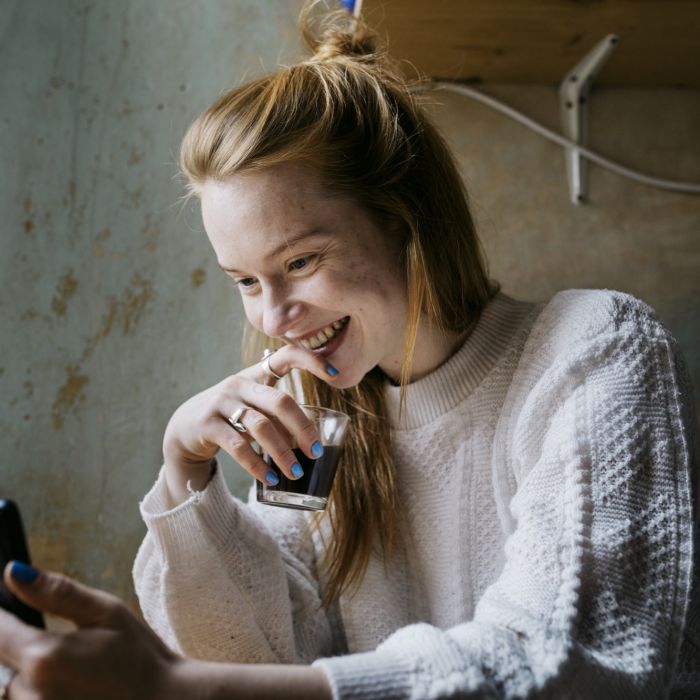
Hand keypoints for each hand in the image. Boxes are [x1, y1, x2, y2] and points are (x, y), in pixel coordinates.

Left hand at [0, 562, 178, 699]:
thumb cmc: (138, 656)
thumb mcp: (106, 612)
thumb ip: (56, 593)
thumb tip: (13, 572)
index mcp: (45, 658)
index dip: (3, 615)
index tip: (11, 608)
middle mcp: (30, 696)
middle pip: (2, 662)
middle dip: (23, 648)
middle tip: (69, 647)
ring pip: (13, 687)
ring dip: (32, 676)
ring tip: (76, 672)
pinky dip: (42, 694)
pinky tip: (75, 689)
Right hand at [162, 345, 338, 502]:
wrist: (183, 427)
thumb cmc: (231, 416)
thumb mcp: (254, 405)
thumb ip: (279, 414)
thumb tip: (311, 440)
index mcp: (256, 374)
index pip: (286, 357)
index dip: (311, 361)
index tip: (336, 374)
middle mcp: (239, 384)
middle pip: (279, 401)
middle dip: (303, 428)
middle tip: (317, 451)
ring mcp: (221, 403)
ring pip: (260, 426)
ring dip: (282, 452)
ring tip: (297, 472)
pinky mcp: (207, 425)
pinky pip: (238, 446)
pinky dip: (256, 465)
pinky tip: (270, 479)